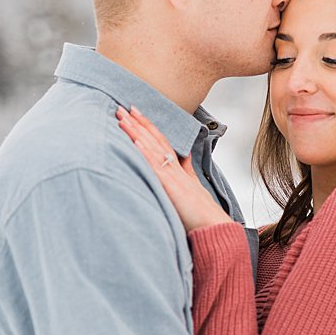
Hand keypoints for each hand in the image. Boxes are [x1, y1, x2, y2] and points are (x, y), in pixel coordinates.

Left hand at [116, 107, 230, 231]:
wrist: (213, 226)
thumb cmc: (202, 211)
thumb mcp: (193, 186)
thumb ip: (186, 170)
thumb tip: (183, 157)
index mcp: (178, 167)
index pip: (161, 139)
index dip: (147, 125)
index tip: (134, 112)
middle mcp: (174, 167)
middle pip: (154, 139)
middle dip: (137, 123)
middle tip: (121, 108)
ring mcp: (172, 176)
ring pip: (152, 148)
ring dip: (137, 132)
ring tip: (123, 119)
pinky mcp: (171, 187)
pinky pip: (156, 168)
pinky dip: (146, 154)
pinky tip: (135, 142)